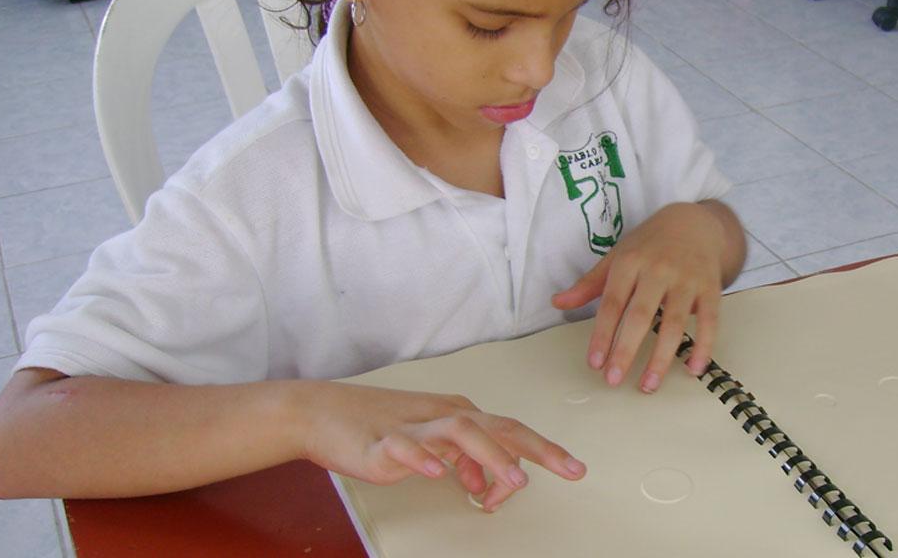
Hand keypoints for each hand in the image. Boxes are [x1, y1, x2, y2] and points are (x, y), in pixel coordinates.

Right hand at [299, 383, 585, 511]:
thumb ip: (464, 464)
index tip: (574, 468)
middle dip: (538, 448)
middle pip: (499, 426)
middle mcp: (443, 415)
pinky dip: (423, 459)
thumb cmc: (379, 426)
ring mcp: (414, 426)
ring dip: (491, 456)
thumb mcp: (431, 449)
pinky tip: (438, 474)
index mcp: (459, 415)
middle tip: (570, 469)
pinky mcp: (382, 441)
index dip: (544, 449)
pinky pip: (405, 447)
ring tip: (513, 481)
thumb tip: (487, 485)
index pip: (510, 430)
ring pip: (461, 432)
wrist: (323, 412)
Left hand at [552, 201, 739, 392]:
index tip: (594, 363)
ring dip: (661, 357)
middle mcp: (659, 271)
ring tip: (648, 385)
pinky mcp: (711, 288)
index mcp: (630, 262)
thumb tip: (557, 302)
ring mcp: (687, 280)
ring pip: (675, 323)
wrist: (694, 223)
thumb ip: (589, 284)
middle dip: (626, 350)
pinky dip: (703, 346)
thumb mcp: (617, 256)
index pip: (612, 303)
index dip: (602, 334)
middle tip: (614, 380)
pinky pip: (710, 321)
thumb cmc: (649, 244)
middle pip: (641, 316)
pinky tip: (692, 369)